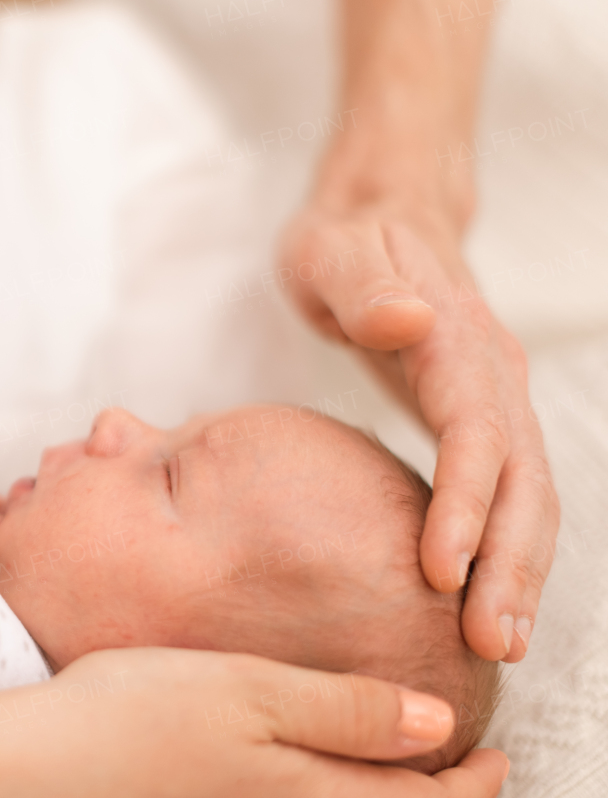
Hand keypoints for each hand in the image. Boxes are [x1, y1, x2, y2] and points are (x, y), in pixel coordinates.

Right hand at [0, 648, 507, 796]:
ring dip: (379, 793)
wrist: (38, 763)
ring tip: (393, 761)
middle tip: (460, 763)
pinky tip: (305, 762)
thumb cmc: (136, 719)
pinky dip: (326, 789)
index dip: (471, 784)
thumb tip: (440, 722)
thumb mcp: (252, 693)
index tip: (494, 753)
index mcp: (306, 796)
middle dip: (433, 796)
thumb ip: (346, 710)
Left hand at [279, 200, 558, 662]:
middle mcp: (490, 373)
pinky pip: (508, 492)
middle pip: (521, 479)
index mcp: (455, 338)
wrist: (380, 216)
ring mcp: (494, 397)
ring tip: (502, 644)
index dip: (465, 503)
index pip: (473, 432)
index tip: (442, 572)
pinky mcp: (481, 418)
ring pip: (528, 495)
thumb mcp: (332, 251)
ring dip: (521, 570)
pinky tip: (487, 604)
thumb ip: (363, 287)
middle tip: (490, 643)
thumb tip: (408, 320)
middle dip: (510, 562)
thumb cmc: (342, 240)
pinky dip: (508, 549)